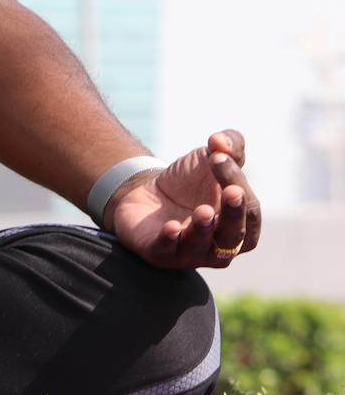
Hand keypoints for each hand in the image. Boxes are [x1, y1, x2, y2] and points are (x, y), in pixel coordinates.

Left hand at [105, 130, 262, 269]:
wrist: (144, 191)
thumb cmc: (188, 181)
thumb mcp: (210, 157)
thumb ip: (229, 145)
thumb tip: (220, 140)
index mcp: (241, 224)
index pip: (249, 210)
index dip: (238, 184)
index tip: (219, 157)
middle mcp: (220, 245)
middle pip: (234, 236)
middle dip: (233, 214)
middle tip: (231, 192)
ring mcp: (190, 252)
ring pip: (202, 249)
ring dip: (204, 230)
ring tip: (203, 211)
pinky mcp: (159, 254)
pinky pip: (167, 252)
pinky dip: (170, 241)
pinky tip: (171, 227)